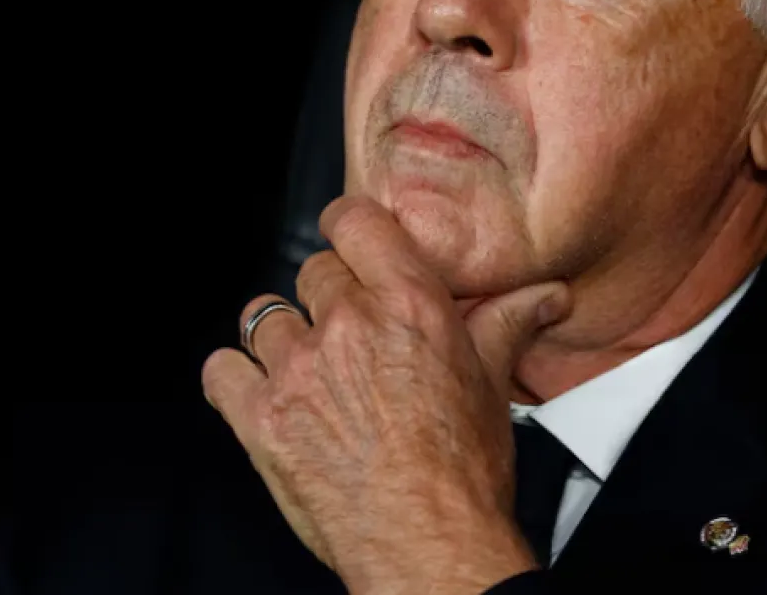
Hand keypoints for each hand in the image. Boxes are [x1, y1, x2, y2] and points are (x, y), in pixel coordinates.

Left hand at [201, 196, 571, 594]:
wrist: (428, 545)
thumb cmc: (462, 474)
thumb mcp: (492, 386)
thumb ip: (506, 324)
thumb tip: (544, 296)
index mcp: (408, 305)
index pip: (354, 220)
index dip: (347, 226)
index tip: (347, 241)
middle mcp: (349, 326)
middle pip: (312, 272)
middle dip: (328, 299)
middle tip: (348, 337)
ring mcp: (298, 370)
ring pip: (264, 316)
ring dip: (282, 340)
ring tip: (306, 370)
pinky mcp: (260, 417)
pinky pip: (222, 369)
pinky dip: (236, 378)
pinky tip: (260, 393)